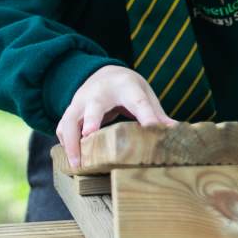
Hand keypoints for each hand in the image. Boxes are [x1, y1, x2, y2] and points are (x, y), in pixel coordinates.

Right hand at [57, 64, 172, 167]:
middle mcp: (99, 93)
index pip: (138, 101)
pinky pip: (62, 128)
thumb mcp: (145, 93)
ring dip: (71, 142)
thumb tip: (175, 131)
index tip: (153, 129)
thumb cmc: (127, 87)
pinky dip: (65, 144)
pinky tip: (72, 160)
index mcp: (125, 87)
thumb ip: (155, 113)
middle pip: (93, 107)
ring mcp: (81, 102)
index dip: (146, 116)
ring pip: (70, 120)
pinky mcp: (70, 111)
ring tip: (77, 164)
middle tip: (90, 137)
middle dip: (91, 122)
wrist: (103, 73)